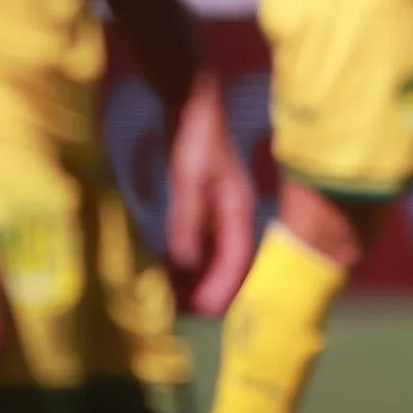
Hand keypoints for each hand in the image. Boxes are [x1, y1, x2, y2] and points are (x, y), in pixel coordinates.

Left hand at [165, 73, 254, 314]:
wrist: (192, 101)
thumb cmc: (195, 137)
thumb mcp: (189, 178)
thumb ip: (188, 219)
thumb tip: (187, 261)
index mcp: (239, 207)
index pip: (238, 256)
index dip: (223, 284)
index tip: (205, 309)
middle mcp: (234, 212)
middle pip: (229, 259)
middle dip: (213, 286)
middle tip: (190, 311)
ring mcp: (220, 208)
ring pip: (215, 251)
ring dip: (201, 274)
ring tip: (180, 297)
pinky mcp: (205, 203)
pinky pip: (202, 239)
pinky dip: (191, 257)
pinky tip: (173, 268)